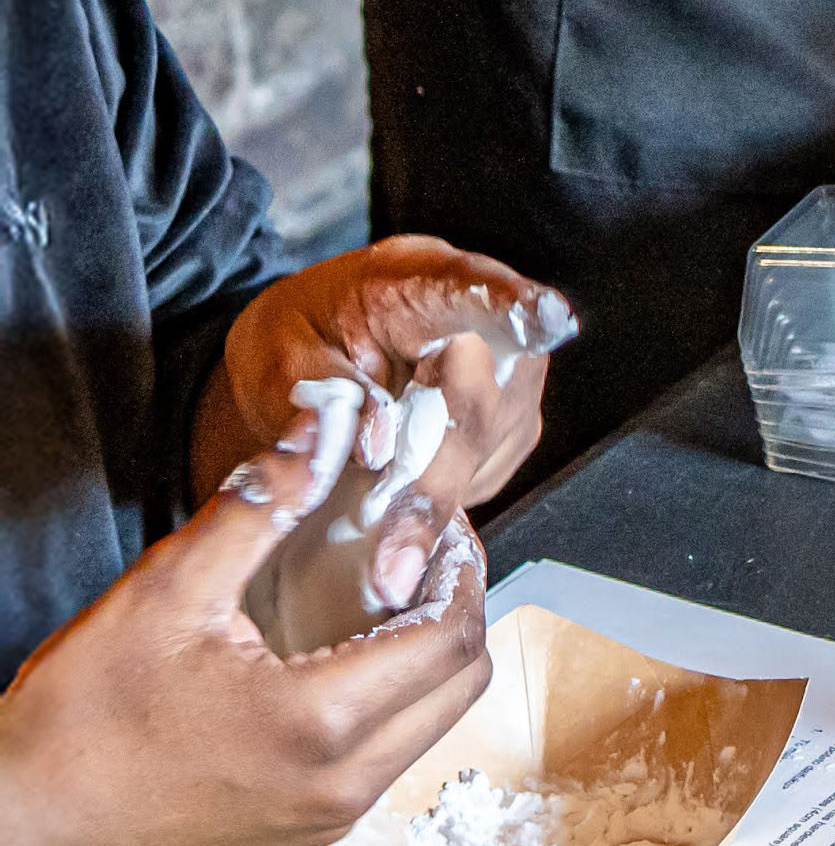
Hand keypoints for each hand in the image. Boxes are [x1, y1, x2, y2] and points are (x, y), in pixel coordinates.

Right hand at [0, 431, 492, 845]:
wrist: (21, 824)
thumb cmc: (79, 719)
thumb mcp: (167, 590)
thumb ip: (260, 504)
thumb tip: (326, 427)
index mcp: (321, 723)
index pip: (452, 634)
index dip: (461, 564)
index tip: (436, 519)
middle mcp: (343, 784)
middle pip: (463, 683)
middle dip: (461, 604)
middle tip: (426, 549)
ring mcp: (328, 819)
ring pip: (435, 724)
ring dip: (433, 655)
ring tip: (393, 590)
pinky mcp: (307, 833)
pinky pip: (391, 757)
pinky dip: (398, 699)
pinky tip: (353, 650)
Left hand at [197, 239, 572, 543]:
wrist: (320, 350)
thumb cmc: (302, 338)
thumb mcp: (278, 356)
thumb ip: (320, 392)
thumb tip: (377, 442)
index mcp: (414, 281)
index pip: (470, 289)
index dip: (512, 305)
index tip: (545, 320)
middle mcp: (481, 320)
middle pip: (479, 399)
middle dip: (434, 482)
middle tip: (392, 564)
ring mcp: (509, 374)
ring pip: (484, 448)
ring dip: (428, 500)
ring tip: (372, 538)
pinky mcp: (513, 423)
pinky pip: (481, 474)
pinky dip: (436, 501)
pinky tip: (396, 498)